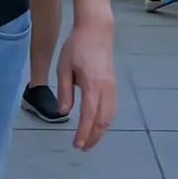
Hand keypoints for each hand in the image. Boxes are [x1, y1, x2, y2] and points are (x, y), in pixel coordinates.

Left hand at [57, 20, 115, 150]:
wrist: (96, 30)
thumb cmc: (76, 46)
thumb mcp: (63, 67)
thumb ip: (64, 91)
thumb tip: (63, 112)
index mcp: (92, 85)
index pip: (89, 115)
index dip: (83, 133)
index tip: (77, 145)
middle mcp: (106, 89)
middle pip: (103, 121)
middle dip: (93, 137)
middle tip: (82, 148)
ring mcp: (112, 87)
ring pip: (110, 117)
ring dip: (100, 131)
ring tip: (89, 140)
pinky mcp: (114, 85)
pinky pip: (112, 109)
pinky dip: (106, 121)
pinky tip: (97, 124)